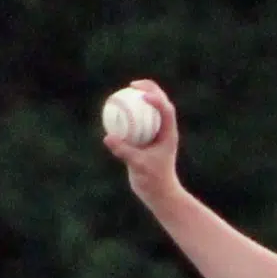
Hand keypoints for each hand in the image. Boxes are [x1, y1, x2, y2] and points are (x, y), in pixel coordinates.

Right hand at [103, 78, 182, 208]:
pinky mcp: (148, 140)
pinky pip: (139, 122)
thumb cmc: (152, 181)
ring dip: (140, 98)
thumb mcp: (137, 166)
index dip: (156, 98)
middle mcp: (165, 131)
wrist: (158, 193)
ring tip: (125, 90)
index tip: (141, 94)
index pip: (166, 110)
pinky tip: (116, 110)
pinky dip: (130, 114)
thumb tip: (108, 137)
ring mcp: (157, 135)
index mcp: (168, 134)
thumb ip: (124, 151)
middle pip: (161, 103)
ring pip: (151, 111)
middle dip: (150, 89)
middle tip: (133, 84)